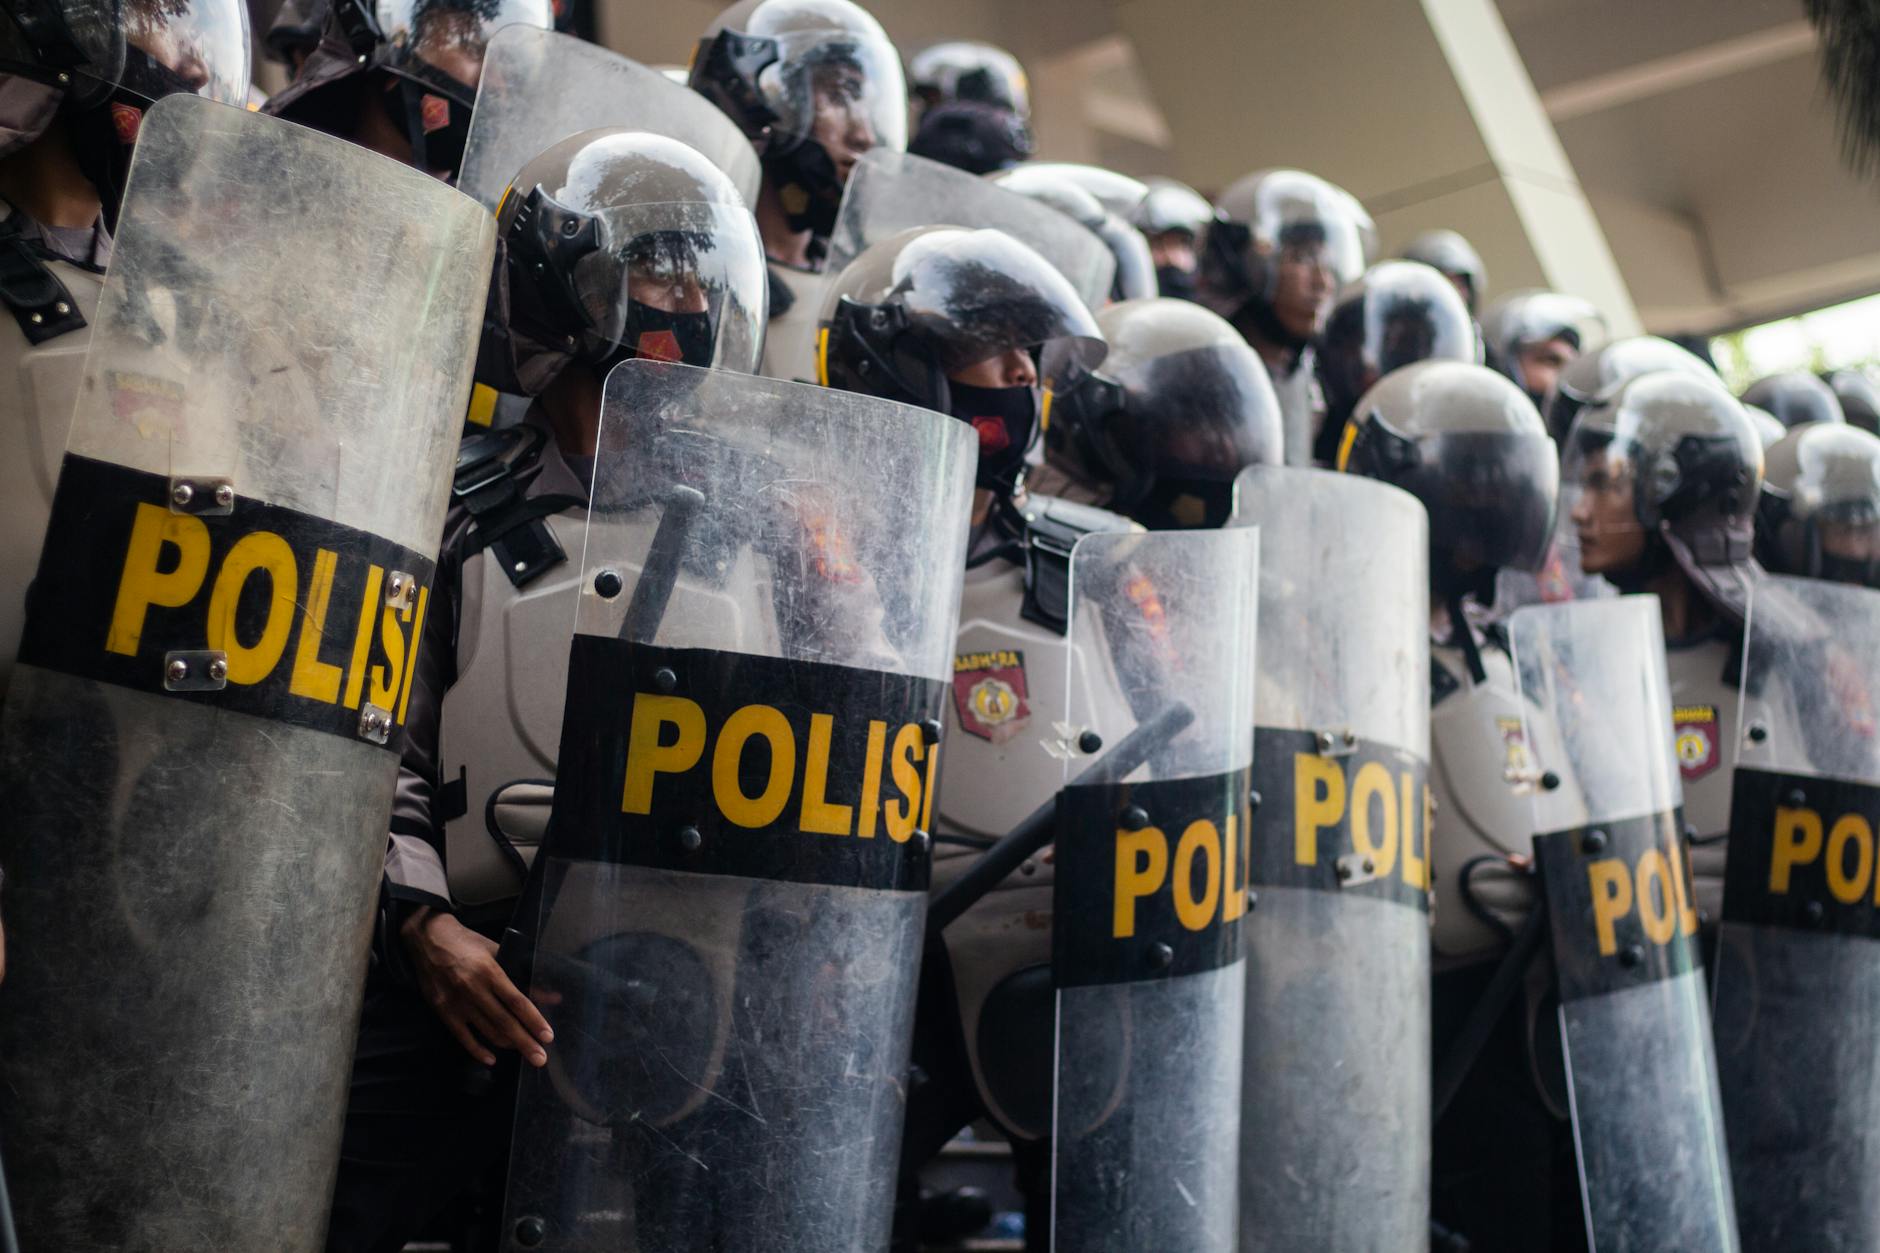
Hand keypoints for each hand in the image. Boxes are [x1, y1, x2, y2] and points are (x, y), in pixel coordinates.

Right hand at [401, 906, 551, 1066]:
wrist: (428, 939)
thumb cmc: (468, 943)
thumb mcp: (497, 951)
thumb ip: (522, 973)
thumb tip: (552, 995)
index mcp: (489, 972)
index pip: (517, 1002)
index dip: (534, 1021)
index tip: (548, 1037)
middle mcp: (473, 990)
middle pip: (505, 1022)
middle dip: (525, 1042)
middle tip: (540, 1059)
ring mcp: (457, 1003)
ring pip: (487, 1031)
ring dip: (507, 1045)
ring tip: (523, 1053)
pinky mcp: (443, 1011)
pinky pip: (463, 1037)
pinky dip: (478, 1051)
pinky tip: (491, 1059)